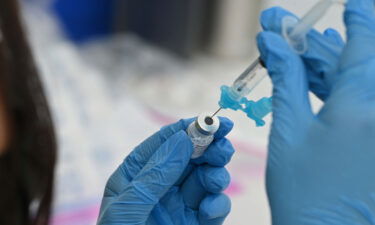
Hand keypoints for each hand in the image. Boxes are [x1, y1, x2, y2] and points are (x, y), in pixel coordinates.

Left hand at [97, 117, 234, 224]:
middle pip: (190, 157)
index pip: (164, 142)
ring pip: (205, 178)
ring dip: (216, 174)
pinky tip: (211, 209)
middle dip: (209, 148)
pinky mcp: (196, 223)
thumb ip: (156, 173)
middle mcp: (159, 186)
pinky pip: (213, 206)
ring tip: (215, 180)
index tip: (213, 121)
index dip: (188, 128)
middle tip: (223, 145)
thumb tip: (183, 140)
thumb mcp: (129, 207)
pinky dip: (218, 203)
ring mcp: (179, 205)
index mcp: (135, 175)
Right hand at [257, 0, 374, 223]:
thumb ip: (285, 80)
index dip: (356, 18)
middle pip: (352, 59)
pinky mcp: (373, 139)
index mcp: (360, 106)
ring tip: (289, 49)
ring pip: (353, 80)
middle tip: (282, 27)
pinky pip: (354, 101)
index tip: (350, 1)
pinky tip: (308, 77)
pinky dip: (329, 86)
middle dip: (314, 41)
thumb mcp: (288, 130)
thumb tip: (273, 42)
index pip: (362, 44)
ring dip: (320, 62)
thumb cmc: (303, 191)